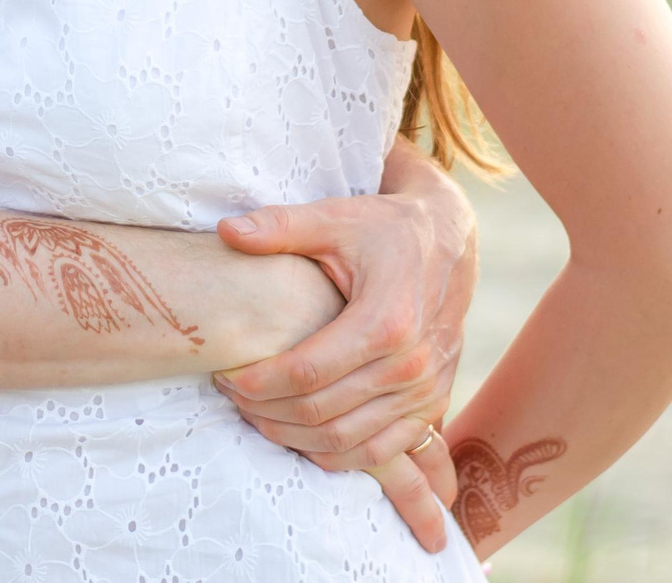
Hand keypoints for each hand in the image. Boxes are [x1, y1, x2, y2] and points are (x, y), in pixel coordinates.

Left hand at [212, 139, 478, 549]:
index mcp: (388, 319)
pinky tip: (298, 433)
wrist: (447, 241)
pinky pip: (378, 450)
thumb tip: (226, 230)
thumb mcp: (334, 218)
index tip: (225, 375)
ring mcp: (425, 390)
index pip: (307, 372)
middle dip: (265, 410)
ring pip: (345, 440)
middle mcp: (412, 364)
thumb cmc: (383, 229)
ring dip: (292, 436)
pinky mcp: (431, 404)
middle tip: (230, 395)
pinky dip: (334, 454)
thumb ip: (279, 227)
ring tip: (255, 414)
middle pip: (322, 411)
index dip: (258, 382)